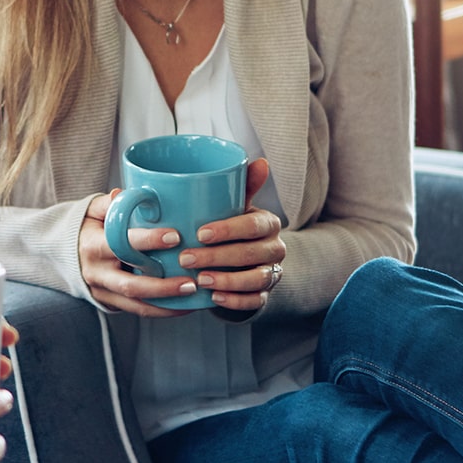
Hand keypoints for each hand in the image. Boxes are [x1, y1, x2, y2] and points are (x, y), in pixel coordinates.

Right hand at [80, 191, 200, 316]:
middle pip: (131, 285)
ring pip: (136, 304)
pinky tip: (185, 305)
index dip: (148, 241)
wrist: (64, 254)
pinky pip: (137, 310)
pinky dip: (162, 310)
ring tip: (193, 295)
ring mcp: (103, 291)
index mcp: (93, 246)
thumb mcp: (92, 211)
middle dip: (163, 286)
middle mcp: (97, 273)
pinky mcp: (109, 303)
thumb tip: (122, 194)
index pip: (122, 244)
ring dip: (166, 303)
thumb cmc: (87, 227)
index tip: (175, 236)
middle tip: (191, 281)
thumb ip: (109, 203)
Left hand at [185, 157, 284, 312]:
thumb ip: (243, 185)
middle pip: (251, 254)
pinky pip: (255, 301)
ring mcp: (271, 273)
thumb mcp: (236, 206)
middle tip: (186, 258)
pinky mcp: (264, 295)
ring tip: (200, 280)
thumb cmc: (234, 226)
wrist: (244, 258)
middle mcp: (275, 249)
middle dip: (217, 257)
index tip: (199, 233)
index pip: (254, 226)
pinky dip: (235, 301)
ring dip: (227, 280)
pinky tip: (214, 298)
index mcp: (269, 224)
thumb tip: (261, 161)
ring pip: (255, 279)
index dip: (228, 230)